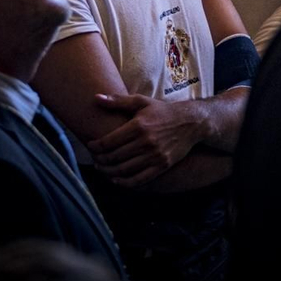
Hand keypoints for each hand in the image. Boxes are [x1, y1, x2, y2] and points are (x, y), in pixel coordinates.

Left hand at [88, 94, 205, 187]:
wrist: (190, 123)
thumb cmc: (162, 111)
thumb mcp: (141, 102)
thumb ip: (118, 101)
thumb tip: (96, 98)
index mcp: (138, 126)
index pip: (109, 141)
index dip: (95, 146)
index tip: (90, 146)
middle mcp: (146, 142)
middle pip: (114, 157)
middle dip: (100, 160)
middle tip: (93, 158)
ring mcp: (155, 156)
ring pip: (124, 170)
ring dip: (108, 172)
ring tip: (101, 168)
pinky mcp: (162, 166)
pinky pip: (139, 179)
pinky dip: (124, 182)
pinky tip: (116, 179)